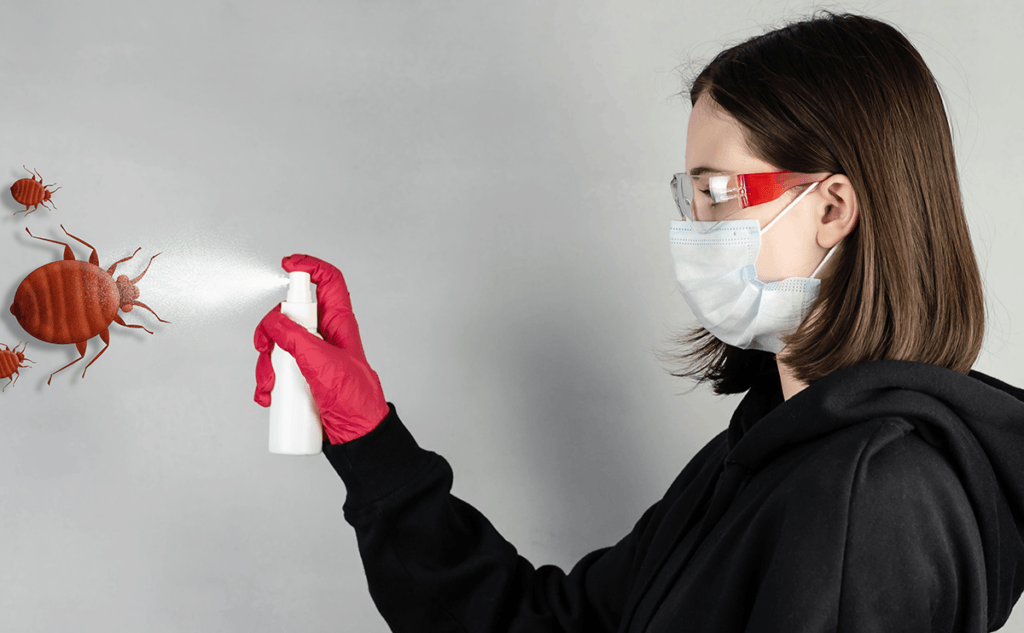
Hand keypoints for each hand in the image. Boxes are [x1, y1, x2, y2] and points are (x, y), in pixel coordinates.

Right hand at [253, 254, 388, 443]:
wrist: (354, 437)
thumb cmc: (353, 400)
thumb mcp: (322, 363)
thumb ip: (296, 337)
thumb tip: (274, 322)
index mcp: (338, 324)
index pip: (328, 282)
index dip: (310, 267)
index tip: (288, 264)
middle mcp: (324, 337)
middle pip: (289, 315)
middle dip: (270, 332)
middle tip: (265, 347)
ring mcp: (312, 357)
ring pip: (277, 345)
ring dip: (266, 366)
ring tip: (273, 386)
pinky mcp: (302, 377)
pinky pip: (276, 371)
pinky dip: (267, 383)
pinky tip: (270, 397)